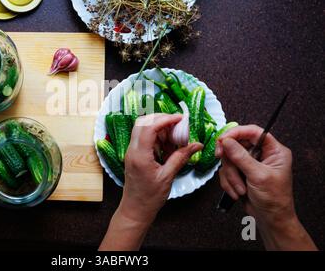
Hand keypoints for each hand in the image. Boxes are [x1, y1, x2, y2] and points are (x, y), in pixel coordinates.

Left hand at [99, 113, 201, 250]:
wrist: (135, 210)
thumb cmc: (150, 197)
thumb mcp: (168, 177)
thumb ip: (181, 157)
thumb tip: (196, 145)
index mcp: (140, 155)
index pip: (149, 127)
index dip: (165, 119)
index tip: (180, 118)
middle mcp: (132, 150)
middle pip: (142, 123)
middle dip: (161, 119)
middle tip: (178, 123)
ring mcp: (131, 152)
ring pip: (142, 129)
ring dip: (158, 127)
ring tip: (174, 134)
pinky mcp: (134, 155)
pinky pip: (143, 138)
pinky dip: (156, 136)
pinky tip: (168, 143)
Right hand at [216, 125, 316, 249]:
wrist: (270, 219)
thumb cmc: (274, 199)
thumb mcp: (258, 176)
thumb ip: (241, 157)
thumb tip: (227, 140)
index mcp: (274, 150)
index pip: (253, 131)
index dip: (236, 132)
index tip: (222, 139)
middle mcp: (262, 154)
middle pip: (236, 144)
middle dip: (230, 159)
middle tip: (221, 159)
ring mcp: (249, 163)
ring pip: (229, 159)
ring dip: (231, 175)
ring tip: (240, 188)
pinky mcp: (240, 173)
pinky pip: (226, 171)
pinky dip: (228, 182)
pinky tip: (237, 192)